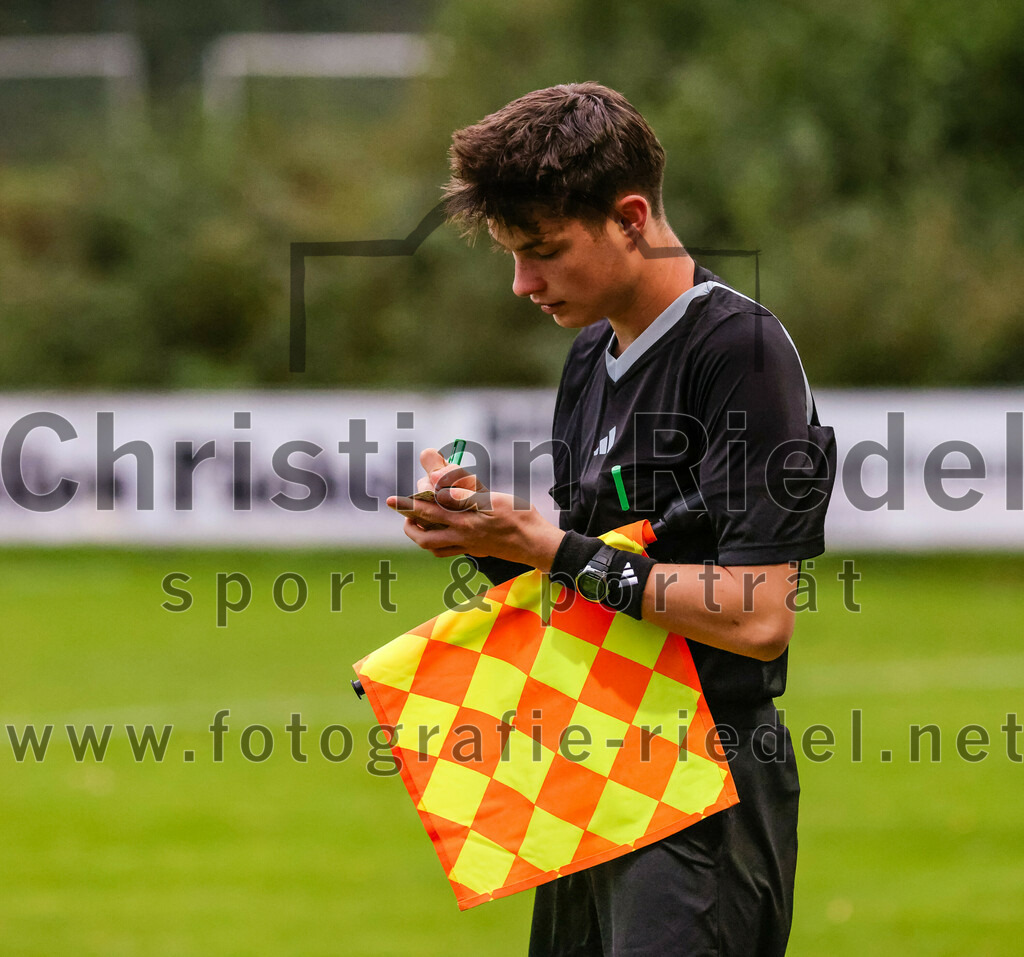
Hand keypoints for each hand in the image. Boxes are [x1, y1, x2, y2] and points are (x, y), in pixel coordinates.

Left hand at [386, 448, 563, 566]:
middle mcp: (462, 535)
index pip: (428, 509)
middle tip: (399, 508)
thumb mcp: (492, 499)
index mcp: (464, 520)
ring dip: (419, 535)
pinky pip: (448, 551)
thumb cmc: (519, 517)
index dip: (407, 503)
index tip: (389, 500)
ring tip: (413, 524)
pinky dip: (437, 544)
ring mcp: (468, 545)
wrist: (537, 544)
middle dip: (408, 519)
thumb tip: (436, 483)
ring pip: (433, 545)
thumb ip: (463, 490)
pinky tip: (437, 535)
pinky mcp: (475, 550)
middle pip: (425, 531)